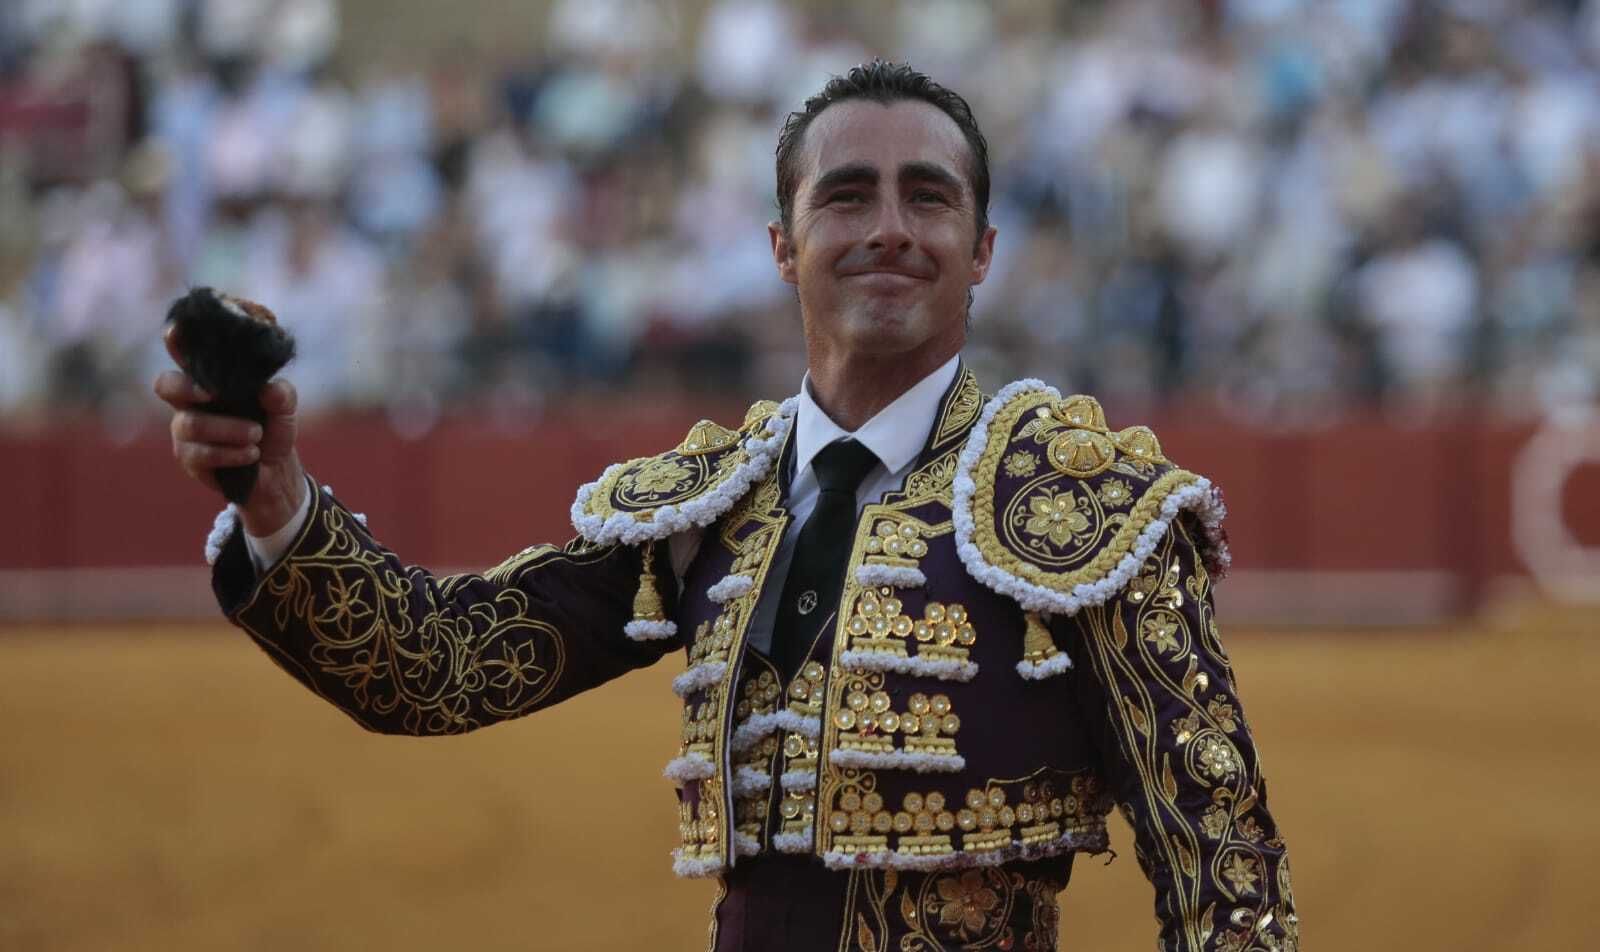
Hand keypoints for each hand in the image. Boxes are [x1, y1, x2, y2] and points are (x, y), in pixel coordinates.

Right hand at [154, 329, 306, 536]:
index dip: (176, 342)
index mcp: (210, 381)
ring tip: (256, 434)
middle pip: (165, 385)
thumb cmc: (272, 428)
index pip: (187, 356)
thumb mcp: (284, 409)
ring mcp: (186, 431)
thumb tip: (269, 388)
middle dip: (186, 387)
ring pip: (190, 424)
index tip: (176, 331)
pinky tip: (251, 454)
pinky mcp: (190, 458)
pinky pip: (200, 454)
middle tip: (214, 394)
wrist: (276, 469)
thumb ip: (282, 395)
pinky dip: (230, 453)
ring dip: (228, 429)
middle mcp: (190, 402)